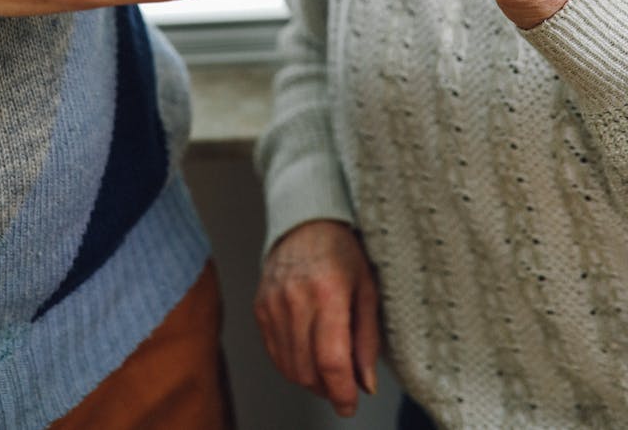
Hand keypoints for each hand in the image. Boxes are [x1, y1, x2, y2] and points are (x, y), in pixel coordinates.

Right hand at [254, 219, 379, 418]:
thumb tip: (365, 384)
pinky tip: (308, 354)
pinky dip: (292, 364)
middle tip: (343, 385)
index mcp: (328, 291)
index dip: (341, 391)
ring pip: (289, 367)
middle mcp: (295, 298)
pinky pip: (274, 353)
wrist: (305, 221)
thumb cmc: (342, 252)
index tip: (350, 405)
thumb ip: (367, 338)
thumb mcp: (367, 288)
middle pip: (307, 369)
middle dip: (328, 389)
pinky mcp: (259, 307)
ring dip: (310, 380)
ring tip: (327, 370)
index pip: (331, 359)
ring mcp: (273, 303)